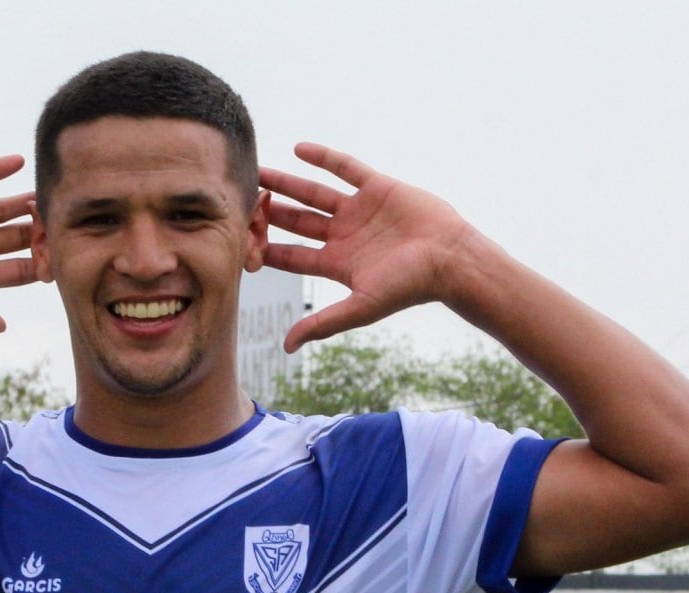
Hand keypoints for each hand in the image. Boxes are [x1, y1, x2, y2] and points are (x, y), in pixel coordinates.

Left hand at [261, 143, 473, 351]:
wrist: (451, 259)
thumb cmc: (410, 286)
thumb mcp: (361, 307)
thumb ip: (323, 323)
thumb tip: (287, 347)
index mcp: (337, 264)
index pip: (292, 256)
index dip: (266, 248)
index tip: (237, 239)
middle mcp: (344, 237)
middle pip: (296, 223)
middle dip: (269, 214)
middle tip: (240, 201)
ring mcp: (360, 211)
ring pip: (314, 193)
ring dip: (287, 183)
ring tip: (259, 171)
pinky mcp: (378, 187)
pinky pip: (346, 168)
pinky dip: (323, 158)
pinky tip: (298, 148)